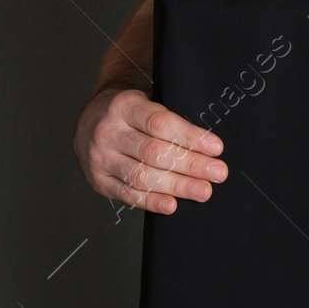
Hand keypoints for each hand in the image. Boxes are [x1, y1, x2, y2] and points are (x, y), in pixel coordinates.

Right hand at [74, 86, 227, 213]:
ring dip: (177, 186)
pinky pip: (127, 194)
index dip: (190, 137)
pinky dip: (151, 201)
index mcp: (123, 105)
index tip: (216, 148)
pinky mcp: (98, 180)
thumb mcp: (145, 102)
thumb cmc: (129, 114)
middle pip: (154, 152)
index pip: (160, 122)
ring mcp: (100, 158)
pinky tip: (172, 205)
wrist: (90, 121)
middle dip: (191, 164)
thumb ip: (169, 120)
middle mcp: (108, 131)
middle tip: (218, 173)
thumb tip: (207, 146)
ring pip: (141, 176)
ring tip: (203, 191)